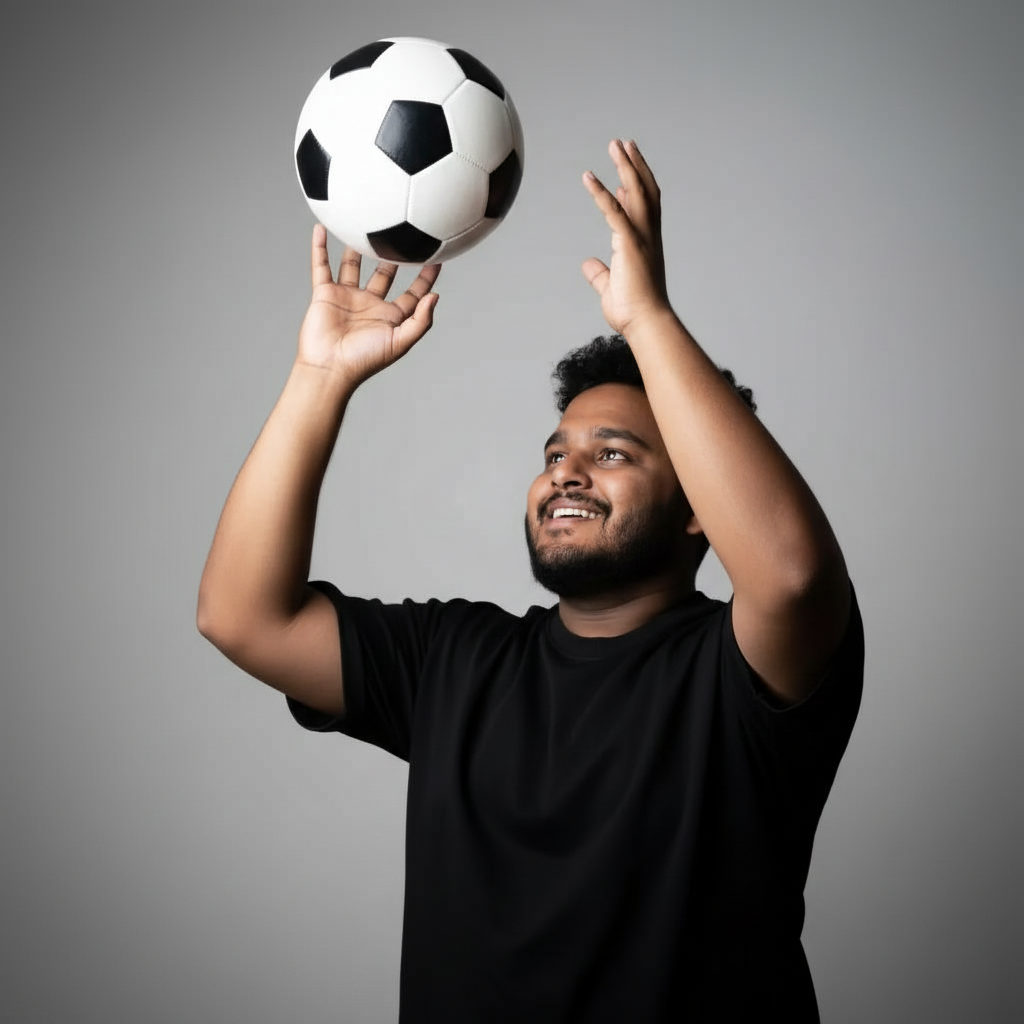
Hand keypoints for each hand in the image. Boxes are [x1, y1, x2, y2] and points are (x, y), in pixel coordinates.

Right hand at [297, 224, 440, 386]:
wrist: (330, 367)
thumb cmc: (365, 360)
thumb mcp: (400, 342)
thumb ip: (421, 321)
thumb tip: (435, 296)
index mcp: (390, 317)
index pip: (412, 293)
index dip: (425, 277)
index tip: (437, 258)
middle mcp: (370, 304)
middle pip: (385, 274)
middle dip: (394, 256)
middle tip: (403, 234)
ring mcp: (347, 297)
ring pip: (353, 266)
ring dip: (358, 248)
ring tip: (365, 226)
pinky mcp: (325, 294)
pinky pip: (321, 267)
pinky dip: (319, 248)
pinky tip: (321, 229)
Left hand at [582, 139, 670, 336]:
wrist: (646, 323)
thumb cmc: (633, 311)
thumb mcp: (610, 287)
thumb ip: (600, 274)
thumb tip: (588, 264)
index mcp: (645, 244)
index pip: (643, 208)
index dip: (636, 188)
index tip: (626, 173)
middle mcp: (648, 235)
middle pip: (646, 191)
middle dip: (635, 165)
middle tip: (624, 144)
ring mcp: (641, 237)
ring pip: (636, 191)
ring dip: (625, 165)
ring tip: (615, 144)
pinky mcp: (628, 243)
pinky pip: (613, 211)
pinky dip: (600, 192)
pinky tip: (588, 176)